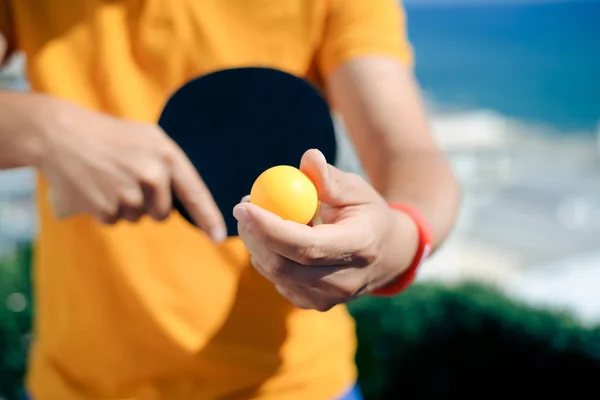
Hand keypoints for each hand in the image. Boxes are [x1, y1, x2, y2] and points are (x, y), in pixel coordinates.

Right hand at [37, 98, 226, 241]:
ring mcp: (128, 193)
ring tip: (109, 180)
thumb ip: (169, 164)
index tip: (219, 239)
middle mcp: (152, 176)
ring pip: (138, 218)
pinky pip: (115, 221)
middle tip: (129, 180)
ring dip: (127, 207)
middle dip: (150, 205)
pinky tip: (97, 189)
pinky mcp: (105, 207)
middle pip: (163, 213)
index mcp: (166, 156)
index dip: (209, 218)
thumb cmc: (109, 136)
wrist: (60, 134)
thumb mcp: (147, 137)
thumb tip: (187, 197)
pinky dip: (107, 211)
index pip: (195, 193)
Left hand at [233, 149, 418, 310]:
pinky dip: (269, 257)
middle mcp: (345, 280)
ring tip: (265, 216)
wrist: (386, 254)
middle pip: (283, 266)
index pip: (306, 246)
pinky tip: (281, 239)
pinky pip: (278, 280)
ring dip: (258, 244)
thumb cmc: (367, 213)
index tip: (243, 206)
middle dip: (254, 236)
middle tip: (244, 207)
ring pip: (275, 274)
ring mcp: (329, 298)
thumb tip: (308, 158)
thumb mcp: (357, 190)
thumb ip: (331, 178)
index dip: (269, 228)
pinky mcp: (313, 304)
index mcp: (359, 247)